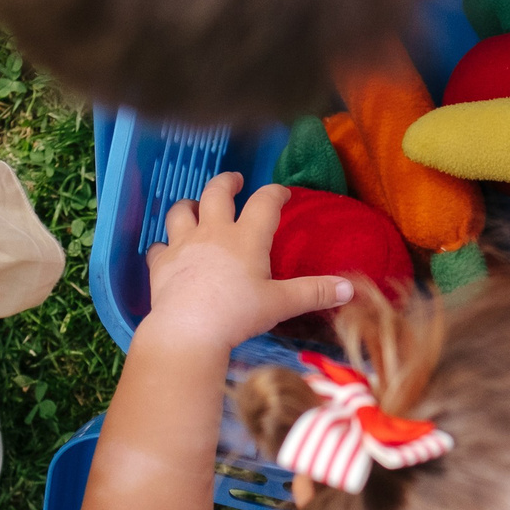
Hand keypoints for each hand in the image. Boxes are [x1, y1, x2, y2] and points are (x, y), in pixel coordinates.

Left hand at [144, 174, 351, 353]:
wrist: (189, 329)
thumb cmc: (239, 313)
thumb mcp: (281, 304)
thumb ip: (315, 292)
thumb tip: (350, 289)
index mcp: (246, 237)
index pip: (264, 202)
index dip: (275, 193)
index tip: (281, 193)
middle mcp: (213, 232)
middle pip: (216, 193)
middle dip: (227, 182)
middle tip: (234, 180)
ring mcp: (183, 245)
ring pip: (181, 211)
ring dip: (189, 206)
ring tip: (195, 208)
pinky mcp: (161, 263)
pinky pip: (159, 247)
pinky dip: (164, 246)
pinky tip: (168, 252)